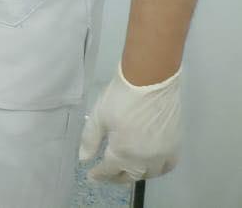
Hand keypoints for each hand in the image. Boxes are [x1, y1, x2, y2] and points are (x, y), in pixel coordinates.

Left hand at [78, 65, 180, 183]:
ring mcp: (162, 154)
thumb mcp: (98, 116)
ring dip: (135, 174)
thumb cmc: (120, 97)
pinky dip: (157, 170)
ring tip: (125, 170)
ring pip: (148, 174)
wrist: (150, 81)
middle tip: (107, 175)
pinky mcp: (175, 145)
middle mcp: (144, 159)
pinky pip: (167, 166)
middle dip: (116, 177)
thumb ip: (90, 140)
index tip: (92, 176)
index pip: (109, 171)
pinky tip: (150, 165)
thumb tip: (84, 159)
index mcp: (123, 152)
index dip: (99, 175)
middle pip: (130, 176)